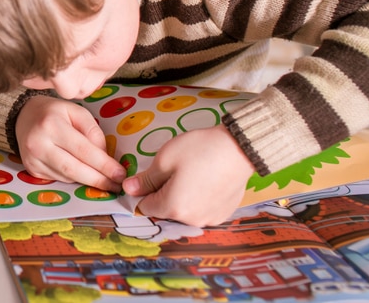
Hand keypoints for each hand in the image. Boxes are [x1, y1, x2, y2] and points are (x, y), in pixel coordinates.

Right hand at [15, 95, 125, 190]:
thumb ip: (93, 132)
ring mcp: (33, 159)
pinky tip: (82, 173)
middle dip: (99, 180)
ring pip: (67, 177)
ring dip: (88, 181)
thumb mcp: (77, 112)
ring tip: (105, 181)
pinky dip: (74, 178)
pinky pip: (59, 179)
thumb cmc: (54, 112)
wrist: (23, 116)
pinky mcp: (31, 170)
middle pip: (74, 169)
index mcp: (51, 125)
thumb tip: (105, 157)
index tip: (121, 174)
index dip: (104, 165)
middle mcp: (39, 144)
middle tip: (117, 185)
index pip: (83, 150)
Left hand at [122, 125, 254, 225]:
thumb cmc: (199, 150)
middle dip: (162, 193)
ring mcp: (209, 219)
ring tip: (190, 173)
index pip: (145, 207)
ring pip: (184, 211)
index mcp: (173, 208)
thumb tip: (129, 189)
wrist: (239, 148)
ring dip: (181, 197)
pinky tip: (204, 180)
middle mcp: (191, 220)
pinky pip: (201, 209)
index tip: (147, 176)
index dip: (142, 191)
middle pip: (165, 210)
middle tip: (172, 170)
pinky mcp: (223, 213)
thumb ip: (146, 179)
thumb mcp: (165, 160)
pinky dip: (198, 198)